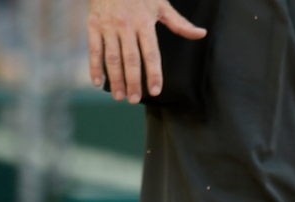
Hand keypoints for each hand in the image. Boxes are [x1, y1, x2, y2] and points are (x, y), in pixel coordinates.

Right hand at [88, 0, 207, 103]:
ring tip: (120, 97)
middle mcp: (126, 26)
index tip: (155, 90)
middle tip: (135, 100)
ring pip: (112, 57)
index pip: (151, 53)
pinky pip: (94, 49)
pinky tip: (98, 83)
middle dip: (133, 82)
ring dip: (115, 79)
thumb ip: (179, 23)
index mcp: (145, 22)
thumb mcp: (161, 4)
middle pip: (131, 59)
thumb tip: (201, 34)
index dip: (154, 73)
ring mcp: (108, 26)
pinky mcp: (93, 25)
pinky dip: (94, 66)